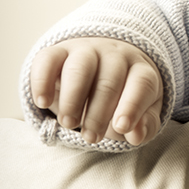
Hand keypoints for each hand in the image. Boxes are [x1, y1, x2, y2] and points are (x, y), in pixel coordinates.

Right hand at [30, 38, 162, 145]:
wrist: (102, 66)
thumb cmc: (125, 96)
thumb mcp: (143, 112)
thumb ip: (146, 125)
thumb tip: (136, 136)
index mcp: (141, 70)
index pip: (142, 83)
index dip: (132, 106)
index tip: (121, 127)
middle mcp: (115, 55)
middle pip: (109, 80)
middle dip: (98, 113)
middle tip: (91, 137)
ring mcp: (86, 50)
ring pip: (79, 68)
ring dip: (73, 99)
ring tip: (69, 124)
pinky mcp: (58, 52)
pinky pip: (48, 59)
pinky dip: (43, 81)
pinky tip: (43, 102)